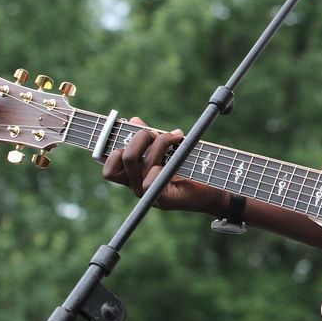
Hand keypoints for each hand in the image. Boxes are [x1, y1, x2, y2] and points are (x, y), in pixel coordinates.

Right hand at [101, 117, 224, 213]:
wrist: (214, 188)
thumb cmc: (190, 166)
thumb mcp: (167, 147)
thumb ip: (149, 135)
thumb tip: (133, 120)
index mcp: (133, 173)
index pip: (107, 164)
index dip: (112, 146)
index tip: (130, 128)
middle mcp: (135, 183)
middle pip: (124, 156)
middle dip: (142, 136)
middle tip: (159, 132)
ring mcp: (146, 193)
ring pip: (140, 162)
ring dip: (160, 144)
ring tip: (176, 138)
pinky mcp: (161, 200)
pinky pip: (150, 181)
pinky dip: (162, 166)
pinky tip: (178, 160)